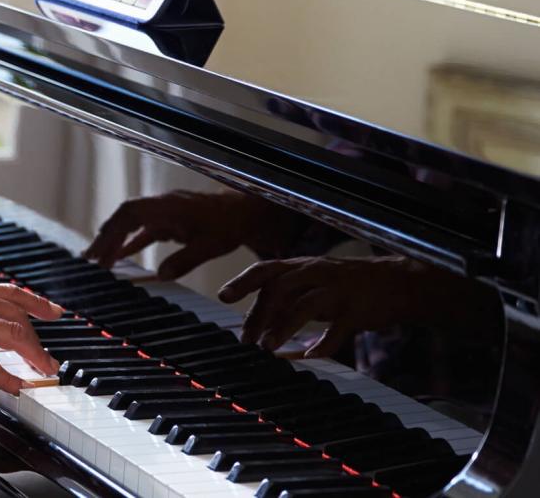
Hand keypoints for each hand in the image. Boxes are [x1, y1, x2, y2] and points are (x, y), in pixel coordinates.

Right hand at [0, 283, 63, 396]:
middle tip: (51, 352)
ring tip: (43, 369)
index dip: (32, 300)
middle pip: (15, 313)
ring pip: (12, 334)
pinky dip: (6, 378)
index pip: (5, 292)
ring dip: (33, 353)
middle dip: (39, 333)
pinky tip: (15, 387)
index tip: (50, 309)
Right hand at [84, 190, 306, 279]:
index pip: (130, 214)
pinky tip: (121, 256)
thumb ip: (184, 260)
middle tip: (90, 259)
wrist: (246, 211)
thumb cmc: (230, 224)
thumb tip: (160, 275)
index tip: (100, 252)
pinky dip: (130, 242)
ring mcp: (164, 212)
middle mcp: (161, 205)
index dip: (112, 232)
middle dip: (105, 237)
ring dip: (115, 239)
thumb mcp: (210, 246)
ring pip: (131, 223)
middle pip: (124, 217)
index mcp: (168, 206)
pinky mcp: (170, 220)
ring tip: (98, 259)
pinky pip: (143, 230)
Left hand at [217, 255, 494, 356]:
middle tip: (247, 339)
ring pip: (304, 306)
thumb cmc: (348, 284)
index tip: (223, 296)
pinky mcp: (358, 312)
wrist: (399, 282)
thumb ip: (286, 294)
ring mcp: (339, 291)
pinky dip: (321, 346)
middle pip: (280, 288)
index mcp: (303, 265)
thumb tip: (254, 320)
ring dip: (282, 328)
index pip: (266, 269)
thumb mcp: (314, 280)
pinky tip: (309, 357)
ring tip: (268, 348)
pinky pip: (337, 331)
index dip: (243, 281)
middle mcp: (318, 273)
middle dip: (259, 313)